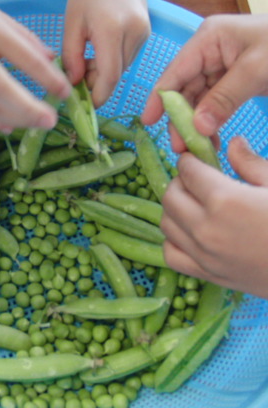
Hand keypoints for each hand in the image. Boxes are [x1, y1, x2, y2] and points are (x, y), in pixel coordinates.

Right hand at [0, 0, 71, 132]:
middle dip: (28, 108)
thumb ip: (25, 40)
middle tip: (51, 121)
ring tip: (36, 126)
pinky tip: (10, 126)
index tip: (65, 91)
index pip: (22, 57)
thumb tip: (53, 61)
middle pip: (1, 88)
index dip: (46, 77)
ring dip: (14, 119)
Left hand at [62, 0, 154, 106]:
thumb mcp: (72, 23)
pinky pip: (127, 57)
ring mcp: (143, 32)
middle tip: (74, 78)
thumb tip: (73, 84)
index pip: (109, 75)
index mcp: (112, 29)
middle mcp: (134, 32)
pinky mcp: (146, 32)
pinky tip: (98, 51)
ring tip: (84, 59)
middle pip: (116, 74)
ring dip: (103, 72)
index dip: (97, 95)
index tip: (83, 104)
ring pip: (122, 67)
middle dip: (96, 83)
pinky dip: (112, 61)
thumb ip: (71, 56)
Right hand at [142, 14, 267, 137]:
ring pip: (199, 100)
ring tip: (199, 150)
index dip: (159, 98)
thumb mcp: (257, 70)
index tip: (148, 123)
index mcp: (209, 39)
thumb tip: (198, 127)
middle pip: (184, 89)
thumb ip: (224, 98)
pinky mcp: (234, 80)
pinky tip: (213, 141)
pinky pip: (216, 104)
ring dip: (197, 125)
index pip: (175, 71)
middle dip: (181, 118)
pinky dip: (213, 123)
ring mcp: (222, 66)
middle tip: (181, 148)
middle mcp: (210, 51)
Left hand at [161, 137, 267, 298]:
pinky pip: (171, 254)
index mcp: (225, 200)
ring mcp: (204, 254)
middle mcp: (206, 228)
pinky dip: (173, 241)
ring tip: (195, 205)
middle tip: (196, 180)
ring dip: (175, 209)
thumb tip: (233, 143)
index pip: (188, 172)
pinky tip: (191, 233)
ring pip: (166, 224)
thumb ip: (252, 164)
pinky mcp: (208, 275)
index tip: (194, 159)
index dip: (190, 161)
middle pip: (170, 196)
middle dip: (179, 182)